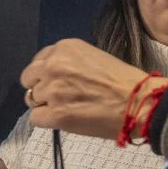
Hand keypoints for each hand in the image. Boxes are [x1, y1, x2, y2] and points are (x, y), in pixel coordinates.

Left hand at [20, 39, 153, 140]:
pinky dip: (47, 120)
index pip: (38, 60)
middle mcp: (54, 65)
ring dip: (45, 105)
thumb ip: (69, 63)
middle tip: (57, 97)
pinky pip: (35, 118)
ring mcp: (52, 90)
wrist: (139, 102)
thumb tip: (53, 76)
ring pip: (31, 99)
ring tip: (68, 108)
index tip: (55, 81)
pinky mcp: (55, 114)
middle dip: (39, 88)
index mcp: (64, 48)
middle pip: (28, 78)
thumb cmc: (123, 80)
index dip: (44, 73)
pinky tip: (64, 119)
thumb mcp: (93, 57)